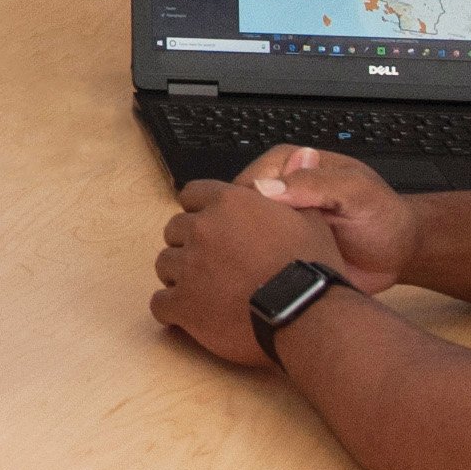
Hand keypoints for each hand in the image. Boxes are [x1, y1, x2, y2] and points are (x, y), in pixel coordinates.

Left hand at [153, 177, 344, 367]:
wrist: (307, 315)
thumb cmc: (310, 268)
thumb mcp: (311, 218)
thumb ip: (296, 186)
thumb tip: (302, 153)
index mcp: (228, 203)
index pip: (191, 194)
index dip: (200, 211)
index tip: (213, 228)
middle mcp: (202, 229)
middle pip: (174, 230)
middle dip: (188, 244)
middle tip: (212, 263)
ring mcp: (189, 267)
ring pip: (164, 265)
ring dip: (180, 276)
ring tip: (205, 291)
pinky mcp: (183, 304)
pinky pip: (159, 303)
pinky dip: (172, 310)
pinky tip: (190, 316)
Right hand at [230, 144, 415, 293]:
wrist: (399, 254)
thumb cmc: (381, 215)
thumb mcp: (356, 192)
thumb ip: (316, 184)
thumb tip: (263, 189)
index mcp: (286, 166)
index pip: (243, 184)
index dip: (240, 209)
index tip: (246, 235)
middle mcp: (275, 193)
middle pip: (235, 212)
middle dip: (238, 235)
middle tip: (251, 262)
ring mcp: (275, 226)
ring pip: (240, 238)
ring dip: (243, 256)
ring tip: (257, 275)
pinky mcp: (279, 253)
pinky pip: (256, 261)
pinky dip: (254, 271)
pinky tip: (261, 284)